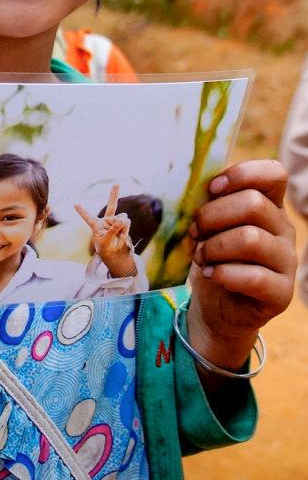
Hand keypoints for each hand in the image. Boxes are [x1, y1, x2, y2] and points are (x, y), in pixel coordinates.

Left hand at [75, 184, 136, 277]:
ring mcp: (115, 222)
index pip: (87, 217)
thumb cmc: (105, 247)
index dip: (81, 211)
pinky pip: (126, 223)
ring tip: (117, 235)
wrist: (114, 253)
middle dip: (114, 194)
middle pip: (111, 205)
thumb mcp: (105, 239)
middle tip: (117, 183)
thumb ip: (113, 229)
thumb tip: (123, 219)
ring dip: (120, 226)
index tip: (75, 204)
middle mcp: (106, 220)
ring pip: (120, 218)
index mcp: (96, 224)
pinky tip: (122, 235)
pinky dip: (125, 230)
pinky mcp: (123, 225)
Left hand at [187, 159, 295, 372]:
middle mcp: (284, 229)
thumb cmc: (213, 257)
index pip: (273, 173)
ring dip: (214, 246)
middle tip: (195, 231)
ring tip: (201, 256)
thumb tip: (192, 187)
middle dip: (212, 215)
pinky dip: (223, 274)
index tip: (212, 188)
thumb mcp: (209, 226)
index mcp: (269, 204)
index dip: (242, 174)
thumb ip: (210, 204)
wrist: (217, 306)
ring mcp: (287, 261)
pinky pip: (254, 277)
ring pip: (250, 238)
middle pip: (253, 204)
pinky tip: (211, 274)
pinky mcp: (282, 292)